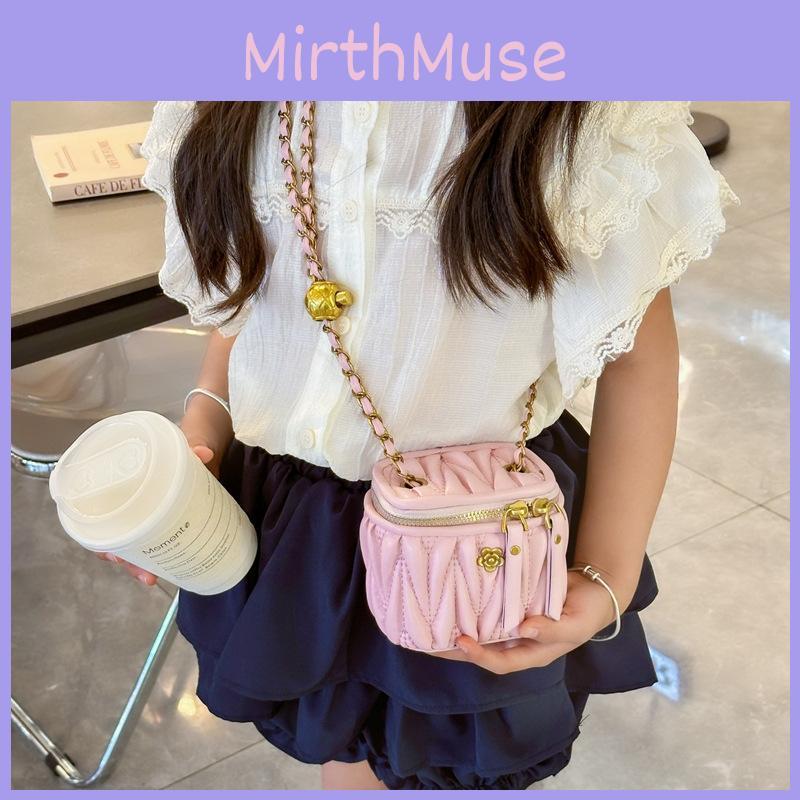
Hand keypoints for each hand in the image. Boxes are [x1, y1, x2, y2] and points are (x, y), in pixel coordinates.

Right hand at [95, 408, 225, 584]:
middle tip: (143, 574)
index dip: (103, 534)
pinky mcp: (173, 512)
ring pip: (135, 539)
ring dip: (140, 561)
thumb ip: (195, 443)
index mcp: (128, 473)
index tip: (112, 552)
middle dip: (125, 557)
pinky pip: (159, 536)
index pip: (100, 508)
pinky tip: (165, 570)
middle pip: (116, 532)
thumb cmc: (192, 431)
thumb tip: (203, 451)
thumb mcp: (192, 435)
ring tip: (152, 578)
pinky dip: (159, 554)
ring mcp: (154, 505)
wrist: (212, 429)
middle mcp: (135, 493)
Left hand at [429, 569, 620, 673]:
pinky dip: (472, 607)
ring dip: (460, 628)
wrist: (595, 588)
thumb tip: (524, 629)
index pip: (501, 662)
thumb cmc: (587, 612)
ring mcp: (514, 624)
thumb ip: (551, 631)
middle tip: (428, 639)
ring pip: (482, 631)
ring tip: (433, 621)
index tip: (461, 642)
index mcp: (533, 653)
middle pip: (484, 650)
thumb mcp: (574, 625)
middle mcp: (519, 642)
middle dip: (457, 648)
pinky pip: (489, 609)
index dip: (480, 655)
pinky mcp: (512, 604)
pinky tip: (455, 598)